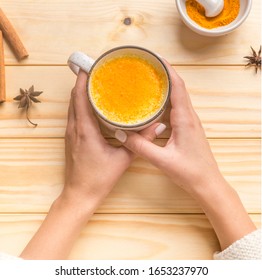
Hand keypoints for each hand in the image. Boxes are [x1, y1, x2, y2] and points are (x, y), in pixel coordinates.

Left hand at [63, 70, 163, 209]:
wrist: (80, 194)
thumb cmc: (99, 179)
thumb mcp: (123, 159)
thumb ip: (140, 142)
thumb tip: (156, 127)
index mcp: (85, 130)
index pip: (80, 98)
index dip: (83, 80)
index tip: (90, 67)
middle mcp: (75, 129)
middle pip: (74, 98)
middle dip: (83, 82)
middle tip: (97, 72)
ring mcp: (71, 133)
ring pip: (72, 106)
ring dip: (81, 93)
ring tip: (95, 84)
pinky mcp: (72, 138)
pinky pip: (74, 115)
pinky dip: (80, 104)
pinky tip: (92, 104)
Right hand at [115, 62, 255, 250]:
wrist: (207, 183)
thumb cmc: (190, 172)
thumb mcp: (162, 160)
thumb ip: (141, 146)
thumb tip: (121, 134)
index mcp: (185, 119)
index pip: (178, 87)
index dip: (168, 70)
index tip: (155, 58)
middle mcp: (189, 117)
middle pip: (178, 87)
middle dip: (164, 74)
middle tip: (146, 66)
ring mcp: (189, 122)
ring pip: (177, 97)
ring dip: (166, 86)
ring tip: (149, 80)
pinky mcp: (187, 128)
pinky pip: (176, 108)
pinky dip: (167, 100)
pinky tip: (155, 103)